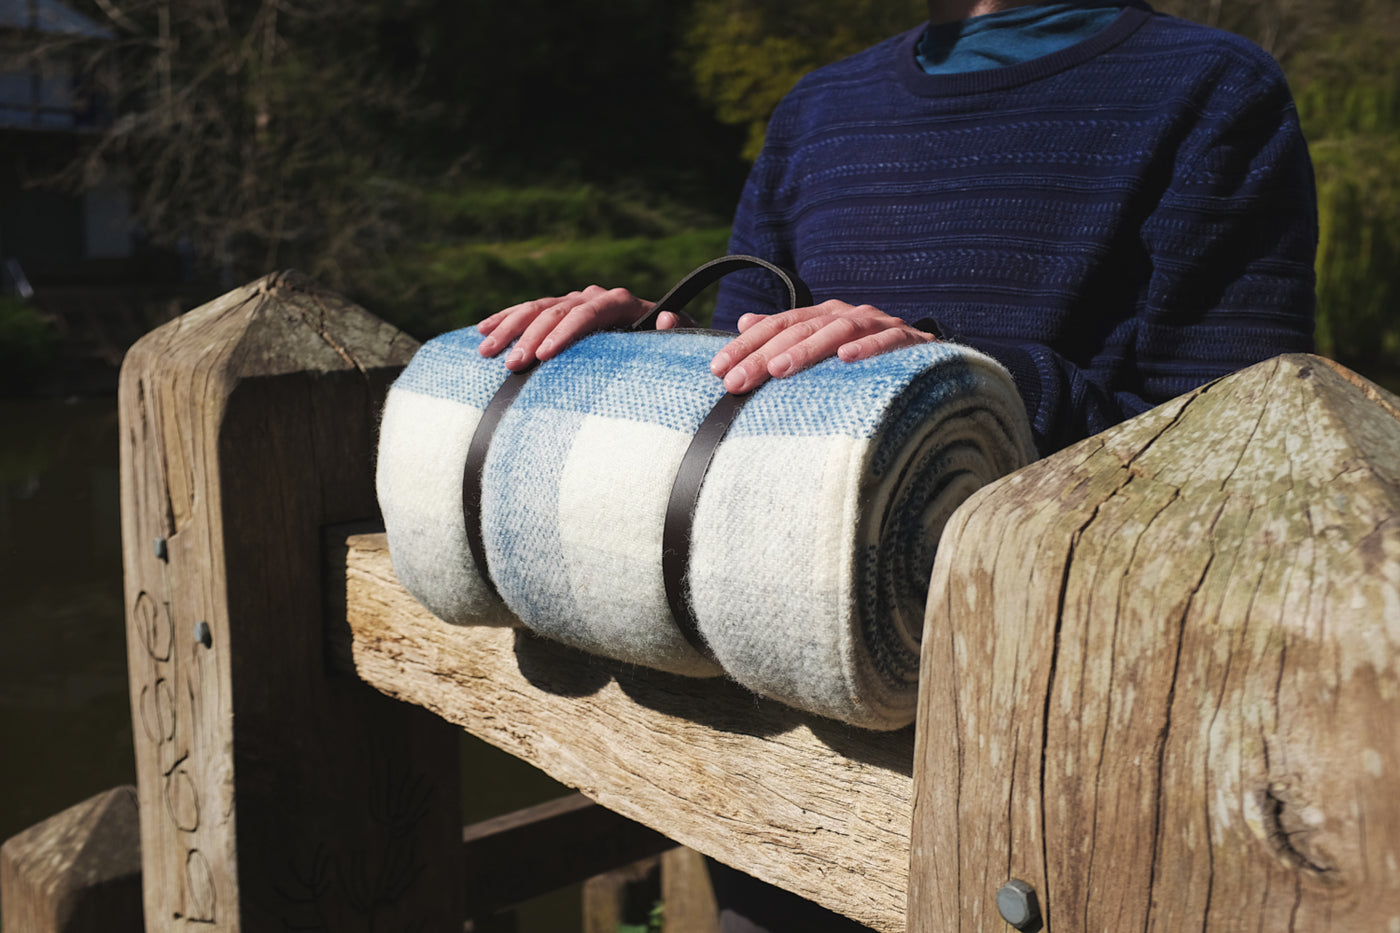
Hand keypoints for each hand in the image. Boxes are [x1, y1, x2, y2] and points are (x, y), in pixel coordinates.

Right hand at [478, 286, 677, 370]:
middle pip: (556, 311)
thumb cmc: (670, 345)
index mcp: (621, 302)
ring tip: (487, 351)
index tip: (545, 355)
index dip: (565, 332)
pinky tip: (482, 331)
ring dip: (510, 328)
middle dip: (531, 336)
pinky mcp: (560, 312)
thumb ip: (676, 329)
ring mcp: (574, 302)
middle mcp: (593, 297)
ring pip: (537, 309)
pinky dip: (506, 320)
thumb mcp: (680, 339)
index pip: (588, 313)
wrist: (661, 337)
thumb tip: (666, 318)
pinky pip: (528, 312)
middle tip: (512, 364)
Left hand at [708, 300, 937, 392]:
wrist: (927, 353)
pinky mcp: (907, 338)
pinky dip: (868, 348)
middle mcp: (845, 314)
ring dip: (807, 349)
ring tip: (779, 369)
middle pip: (799, 330)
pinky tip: (847, 359)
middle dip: (763, 355)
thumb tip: (743, 320)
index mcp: (822, 315)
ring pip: (836, 331)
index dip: (745, 345)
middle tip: (736, 381)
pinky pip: (886, 341)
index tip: (717, 368)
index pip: (776, 325)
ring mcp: (876, 323)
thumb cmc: (865, 352)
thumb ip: (786, 332)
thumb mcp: (822, 340)